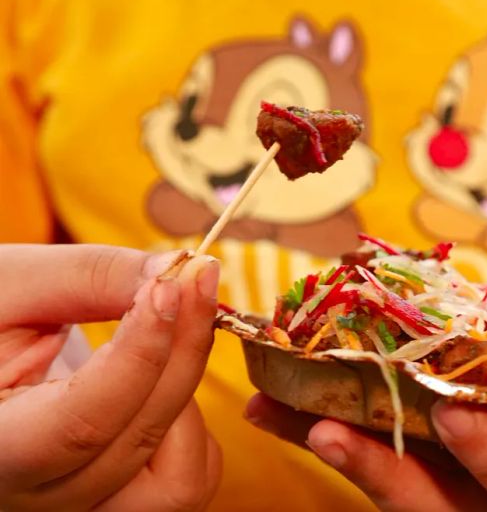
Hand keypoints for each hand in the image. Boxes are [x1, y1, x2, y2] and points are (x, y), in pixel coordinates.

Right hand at [0, 245, 221, 510]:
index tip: (170, 284)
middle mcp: (37, 499)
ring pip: (177, 481)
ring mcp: (81, 507)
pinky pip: (184, 481)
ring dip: (188, 397)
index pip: (84, 423)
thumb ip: (93, 277)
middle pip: (140, 441)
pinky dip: (192, 427)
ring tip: (164, 339)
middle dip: (182, 350)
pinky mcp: (114, 501)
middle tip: (195, 279)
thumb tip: (181, 271)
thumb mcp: (10, 286)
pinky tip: (161, 380)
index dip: (141, 352)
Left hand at [246, 297, 486, 511]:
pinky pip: (387, 432)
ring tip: (276, 412)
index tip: (454, 417)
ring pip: (402, 472)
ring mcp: (472, 460)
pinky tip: (285, 395)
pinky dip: (337, 413)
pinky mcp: (441, 429)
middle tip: (328, 432)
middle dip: (388, 473)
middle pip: (446, 501)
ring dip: (340, 443)